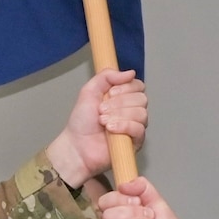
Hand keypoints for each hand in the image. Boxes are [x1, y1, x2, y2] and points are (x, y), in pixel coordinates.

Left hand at [47, 69, 144, 187]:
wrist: (77, 146)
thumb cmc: (82, 122)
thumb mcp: (89, 91)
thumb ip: (107, 76)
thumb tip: (130, 72)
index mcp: (123, 97)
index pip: (138, 86)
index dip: (126, 87)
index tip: (109, 93)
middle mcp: (132, 111)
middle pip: (141, 99)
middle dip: (119, 103)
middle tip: (101, 110)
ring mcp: (135, 126)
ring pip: (141, 113)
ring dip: (119, 115)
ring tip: (103, 121)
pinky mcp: (135, 142)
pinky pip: (139, 129)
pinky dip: (124, 126)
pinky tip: (110, 129)